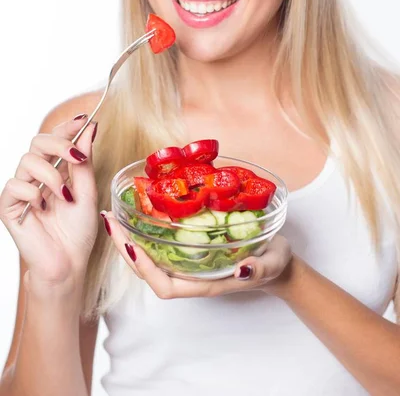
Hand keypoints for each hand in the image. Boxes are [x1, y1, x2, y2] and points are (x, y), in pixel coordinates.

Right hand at [0, 117, 97, 295]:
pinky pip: (15, 186)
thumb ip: (84, 161)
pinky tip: (43, 208)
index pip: (56, 138)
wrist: (69, 263)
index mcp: (56, 169)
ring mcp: (22, 190)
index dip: (67, 127)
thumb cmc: (78, 230)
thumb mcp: (87, 191)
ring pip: (27, 161)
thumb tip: (91, 128)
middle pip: (38, 141)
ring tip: (64, 196)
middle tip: (77, 156)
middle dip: (59, 144)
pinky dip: (33, 193)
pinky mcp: (9, 206)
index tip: (85, 120)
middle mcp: (36, 176)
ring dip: (51, 175)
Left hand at [101, 211, 292, 298]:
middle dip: (127, 249)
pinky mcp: (192, 247)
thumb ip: (259, 269)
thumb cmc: (274, 264)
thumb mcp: (272, 264)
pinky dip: (147, 230)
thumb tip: (242, 269)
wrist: (277, 258)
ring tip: (115, 215)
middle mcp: (191, 274)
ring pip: (152, 257)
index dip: (147, 271)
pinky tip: (140, 211)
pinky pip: (163, 243)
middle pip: (149, 271)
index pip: (166, 286)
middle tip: (110, 220)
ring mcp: (190, 261)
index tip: (133, 248)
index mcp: (205, 283)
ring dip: (131, 239)